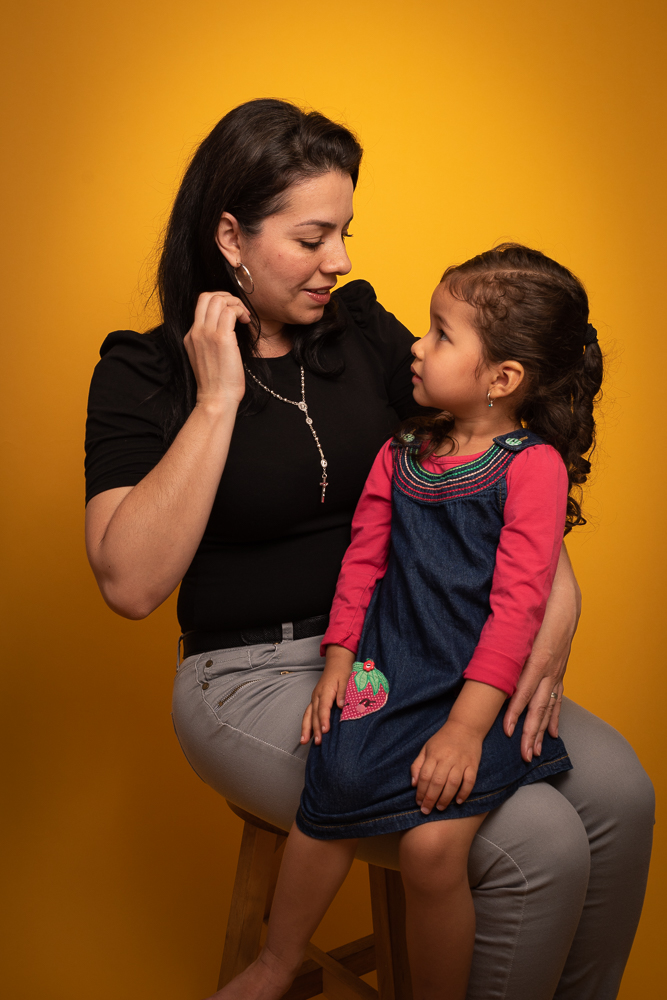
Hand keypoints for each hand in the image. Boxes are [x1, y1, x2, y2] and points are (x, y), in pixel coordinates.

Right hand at [183, 291, 251, 406]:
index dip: (220, 303)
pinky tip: (246, 321)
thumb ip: (210, 341)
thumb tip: (227, 327)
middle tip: (239, 309)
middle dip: (227, 296)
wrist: (216, 398)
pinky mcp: (221, 338)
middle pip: (207, 296)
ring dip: (235, 303)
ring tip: (244, 316)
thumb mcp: (207, 357)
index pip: (201, 305)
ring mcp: (206, 334)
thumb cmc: (217, 382)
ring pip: (218, 299)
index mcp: (191, 336)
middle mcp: (196, 332)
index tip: (233, 313)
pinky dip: (240, 311)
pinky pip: (230, 311)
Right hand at [301, 646, 353, 745]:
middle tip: (318, 742)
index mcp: (325, 690)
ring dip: (306, 728)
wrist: (337, 662)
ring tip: (303, 742)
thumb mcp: (347, 680)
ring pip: (308, 715)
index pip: (323, 708)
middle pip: (314, 714)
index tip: (325, 731)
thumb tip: (342, 706)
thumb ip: (344, 693)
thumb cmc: (343, 671)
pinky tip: (306, 735)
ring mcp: (314, 698)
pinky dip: (306, 724)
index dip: (323, 720)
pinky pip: (308, 713)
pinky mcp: (314, 701)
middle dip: (315, 729)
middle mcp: (317, 695)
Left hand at [411, 721, 481, 813]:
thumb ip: (418, 765)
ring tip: (440, 808)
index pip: (424, 776)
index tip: (418, 803)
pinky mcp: (473, 764)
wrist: (465, 726)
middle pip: (437, 782)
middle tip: (426, 811)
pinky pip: (470, 781)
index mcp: (434, 755)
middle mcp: (447, 759)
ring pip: (453, 783)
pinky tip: (459, 801)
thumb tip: (413, 784)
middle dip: (430, 799)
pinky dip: (465, 792)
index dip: (420, 791)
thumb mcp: (426, 748)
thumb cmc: (443, 739)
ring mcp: (461, 762)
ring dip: (446, 798)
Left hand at [503, 544, 579, 760]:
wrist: (563, 588)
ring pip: (549, 703)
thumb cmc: (537, 600)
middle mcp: (551, 664)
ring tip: (534, 752)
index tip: (508, 729)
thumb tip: (484, 648)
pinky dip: (553, 715)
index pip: (526, 687)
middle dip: (530, 730)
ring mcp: (558, 666)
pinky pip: (557, 695)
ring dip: (540, 729)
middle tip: (523, 754)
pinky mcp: (561, 665)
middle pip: (539, 703)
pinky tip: (550, 733)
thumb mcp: (520, 612)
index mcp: (540, 652)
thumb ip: (505, 631)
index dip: (517, 709)